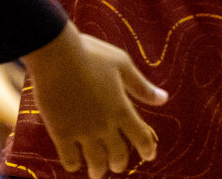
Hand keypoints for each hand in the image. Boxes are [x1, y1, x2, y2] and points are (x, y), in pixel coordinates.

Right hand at [22, 24, 167, 178]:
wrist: (58, 56)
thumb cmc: (92, 55)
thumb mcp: (123, 66)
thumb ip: (142, 86)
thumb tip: (164, 99)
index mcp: (122, 108)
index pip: (141, 137)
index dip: (147, 149)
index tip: (149, 155)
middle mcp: (105, 125)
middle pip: (117, 154)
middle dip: (119, 162)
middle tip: (118, 165)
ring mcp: (82, 131)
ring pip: (95, 160)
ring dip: (98, 169)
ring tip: (97, 172)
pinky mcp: (60, 133)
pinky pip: (69, 158)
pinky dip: (73, 164)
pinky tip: (74, 163)